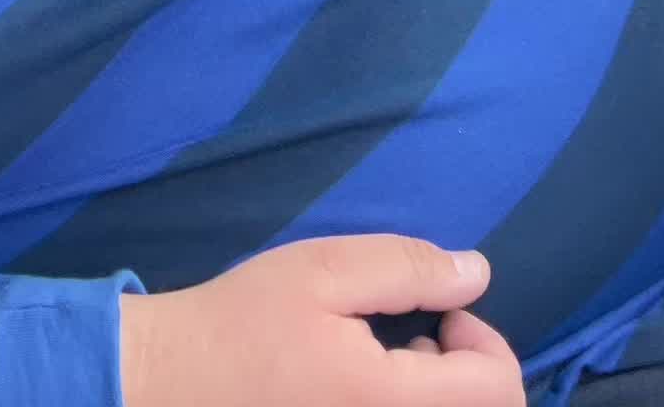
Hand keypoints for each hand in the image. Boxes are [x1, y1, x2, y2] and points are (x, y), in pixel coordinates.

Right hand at [119, 234, 525, 406]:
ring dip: (440, 397)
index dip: (483, 338)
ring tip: (388, 365)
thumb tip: (478, 274)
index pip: (499, 390)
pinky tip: (362, 394)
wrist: (163, 388)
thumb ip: (407, 269)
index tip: (434, 315)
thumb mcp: (322, 272)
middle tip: (416, 337)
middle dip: (468, 374)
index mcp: (391, 404)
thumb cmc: (240, 325)